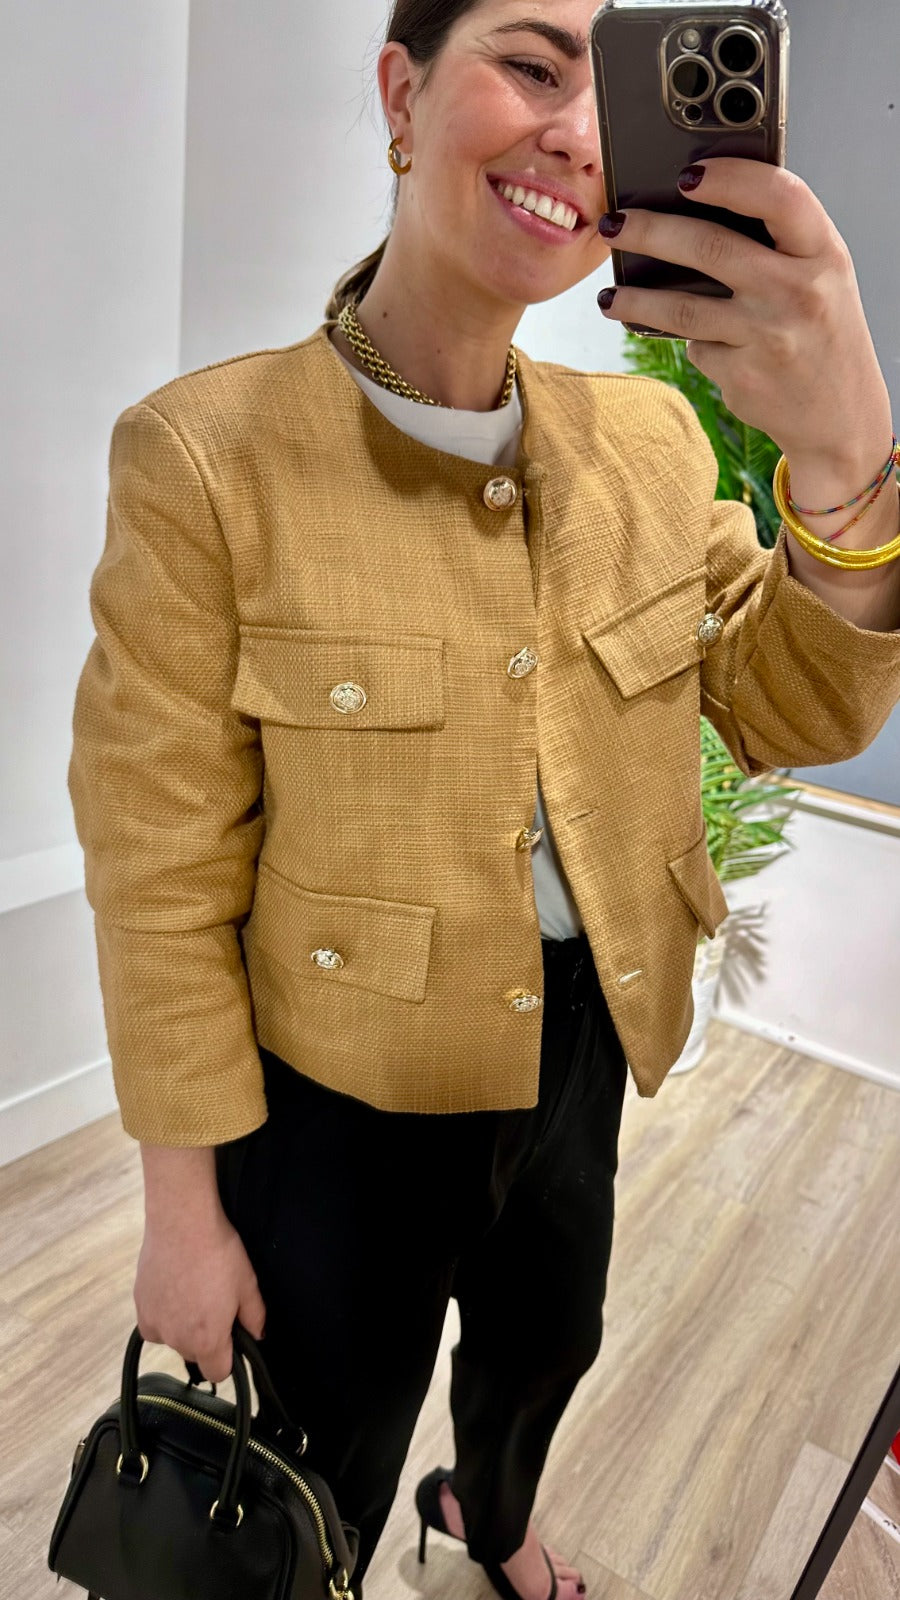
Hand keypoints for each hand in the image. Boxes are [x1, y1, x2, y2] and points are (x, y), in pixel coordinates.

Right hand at [135, 1206, 267, 1384]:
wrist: (182, 1223)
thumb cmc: (218, 1252)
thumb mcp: (247, 1284)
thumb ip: (255, 1317)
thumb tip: (257, 1335)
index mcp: (207, 1340)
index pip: (217, 1373)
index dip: (226, 1357)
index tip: (229, 1337)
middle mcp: (177, 1339)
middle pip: (194, 1354)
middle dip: (204, 1337)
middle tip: (212, 1303)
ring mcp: (154, 1323)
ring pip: (173, 1338)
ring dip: (182, 1325)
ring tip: (191, 1290)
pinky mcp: (139, 1306)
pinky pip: (154, 1323)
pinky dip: (162, 1313)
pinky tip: (173, 1287)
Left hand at [597, 157, 892, 469]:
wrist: (841, 415)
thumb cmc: (823, 332)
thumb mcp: (822, 276)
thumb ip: (778, 242)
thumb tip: (695, 211)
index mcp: (824, 253)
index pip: (778, 196)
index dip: (729, 177)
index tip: (687, 174)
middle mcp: (798, 292)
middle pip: (709, 248)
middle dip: (649, 231)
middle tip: (613, 225)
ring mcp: (768, 337)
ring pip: (681, 307)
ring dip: (635, 299)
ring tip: (611, 296)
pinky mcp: (742, 377)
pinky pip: (697, 348)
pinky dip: (691, 342)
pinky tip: (692, 342)